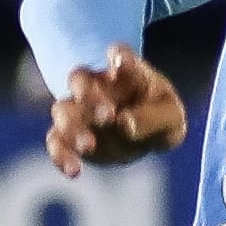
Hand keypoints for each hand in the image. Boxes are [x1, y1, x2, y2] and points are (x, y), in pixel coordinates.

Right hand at [45, 44, 187, 176]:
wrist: (144, 131)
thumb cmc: (158, 115)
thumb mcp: (170, 116)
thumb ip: (152, 118)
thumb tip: (125, 125)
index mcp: (126, 71)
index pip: (120, 55)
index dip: (120, 57)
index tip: (120, 60)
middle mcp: (96, 85)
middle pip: (80, 79)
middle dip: (90, 96)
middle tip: (108, 115)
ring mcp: (80, 109)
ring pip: (63, 110)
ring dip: (73, 126)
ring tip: (89, 145)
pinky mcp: (69, 134)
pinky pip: (56, 141)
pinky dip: (61, 154)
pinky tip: (74, 170)